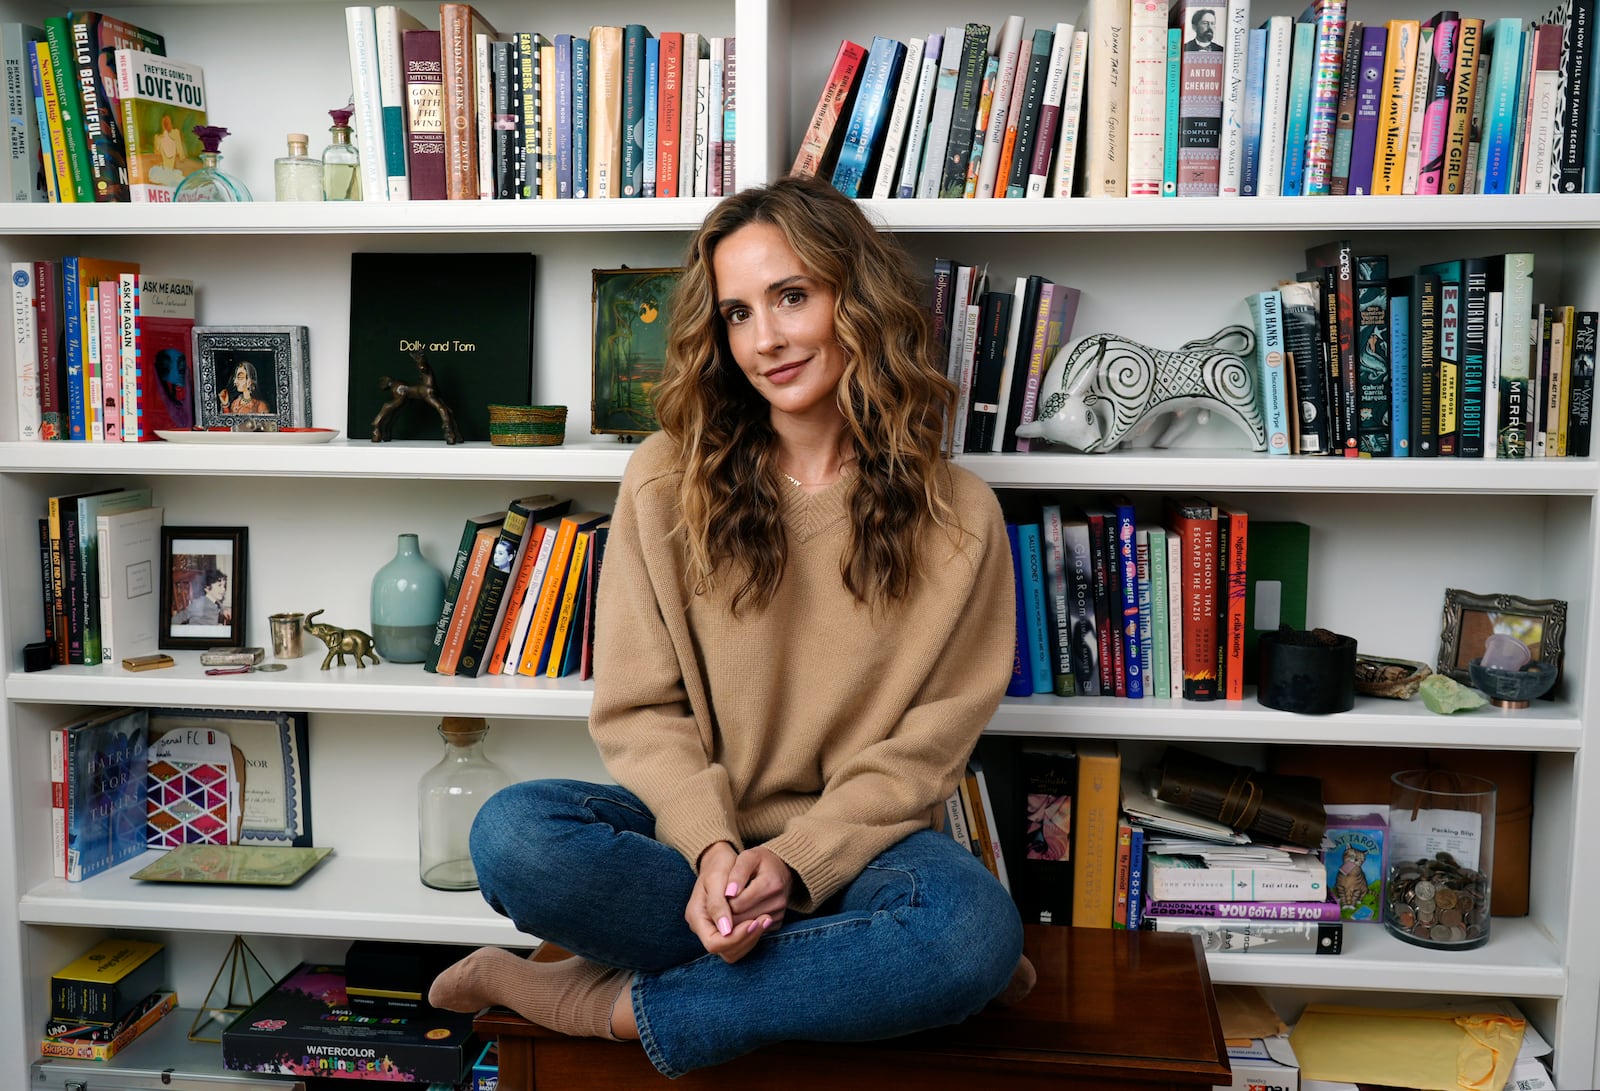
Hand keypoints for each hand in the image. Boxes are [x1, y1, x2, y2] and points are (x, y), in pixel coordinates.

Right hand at [685, 842, 789, 963]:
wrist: (721, 859)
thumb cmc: (719, 864)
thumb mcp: (717, 878)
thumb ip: (718, 905)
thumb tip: (726, 930)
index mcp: (696, 916)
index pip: (713, 943)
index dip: (734, 938)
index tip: (753, 921)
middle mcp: (703, 927)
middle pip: (725, 951)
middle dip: (746, 938)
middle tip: (764, 919)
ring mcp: (715, 930)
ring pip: (734, 951)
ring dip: (751, 938)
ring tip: (766, 918)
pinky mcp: (727, 930)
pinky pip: (741, 944)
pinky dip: (753, 935)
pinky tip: (763, 920)